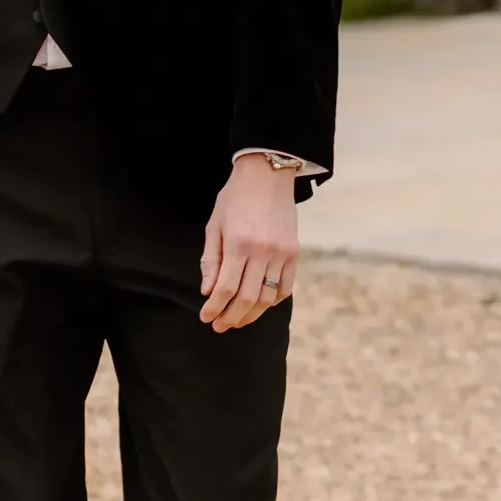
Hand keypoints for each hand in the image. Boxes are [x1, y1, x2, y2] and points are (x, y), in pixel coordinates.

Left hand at [199, 154, 297, 330]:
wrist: (267, 175)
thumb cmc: (235, 198)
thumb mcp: (215, 225)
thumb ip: (211, 260)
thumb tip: (208, 291)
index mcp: (239, 244)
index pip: (225, 288)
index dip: (214, 308)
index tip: (206, 318)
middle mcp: (262, 252)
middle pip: (246, 298)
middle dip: (231, 318)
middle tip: (219, 326)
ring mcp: (281, 254)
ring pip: (267, 298)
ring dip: (251, 314)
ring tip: (237, 320)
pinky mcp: (294, 253)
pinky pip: (286, 287)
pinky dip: (272, 301)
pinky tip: (259, 304)